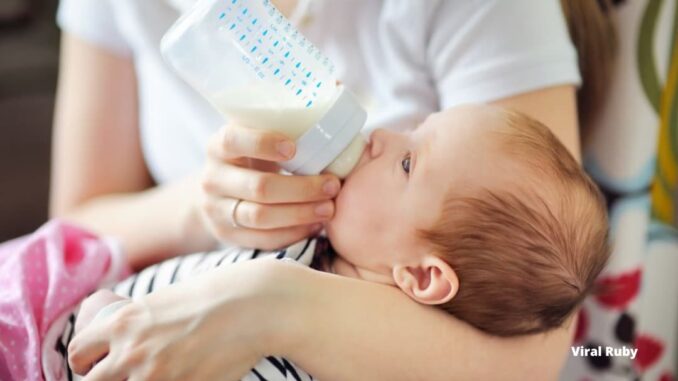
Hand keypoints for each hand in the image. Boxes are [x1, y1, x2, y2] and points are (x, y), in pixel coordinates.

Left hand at [69, 258, 309, 380]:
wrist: (256, 306)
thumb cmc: (215, 295)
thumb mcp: (166, 299)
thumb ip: (139, 321)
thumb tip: (128, 337)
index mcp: (123, 322)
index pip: (78, 353)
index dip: (85, 361)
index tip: (97, 363)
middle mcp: (131, 352)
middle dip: (105, 378)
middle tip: (126, 373)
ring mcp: (156, 376)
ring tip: (157, 373)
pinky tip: (183, 376)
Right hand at [199, 123, 340, 248]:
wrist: (219, 194)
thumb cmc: (251, 159)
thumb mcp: (254, 140)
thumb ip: (283, 128)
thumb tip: (334, 107)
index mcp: (218, 147)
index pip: (233, 141)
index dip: (264, 143)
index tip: (294, 148)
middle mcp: (212, 178)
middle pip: (259, 187)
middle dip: (301, 188)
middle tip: (333, 186)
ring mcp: (216, 210)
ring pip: (261, 217)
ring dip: (300, 214)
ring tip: (328, 209)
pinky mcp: (226, 235)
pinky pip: (263, 239)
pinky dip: (292, 233)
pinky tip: (314, 226)